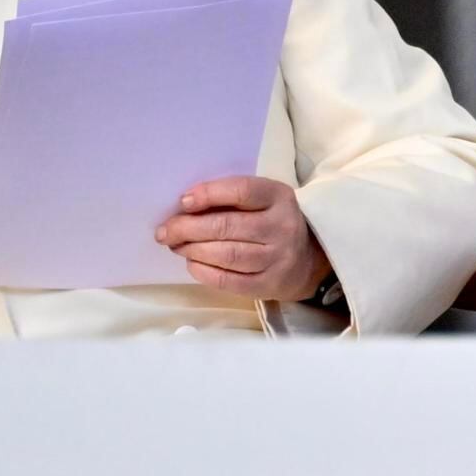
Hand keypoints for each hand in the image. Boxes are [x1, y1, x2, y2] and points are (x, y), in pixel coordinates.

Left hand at [155, 175, 331, 302]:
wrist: (310, 258)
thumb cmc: (272, 221)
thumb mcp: (263, 200)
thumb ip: (231, 198)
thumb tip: (184, 206)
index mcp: (278, 196)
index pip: (241, 191)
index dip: (209, 194)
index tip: (183, 201)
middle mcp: (281, 226)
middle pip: (227, 226)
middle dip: (188, 228)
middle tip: (165, 231)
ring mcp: (277, 258)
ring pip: (227, 254)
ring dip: (193, 250)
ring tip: (175, 246)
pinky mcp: (269, 284)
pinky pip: (230, 280)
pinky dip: (204, 272)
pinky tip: (192, 264)